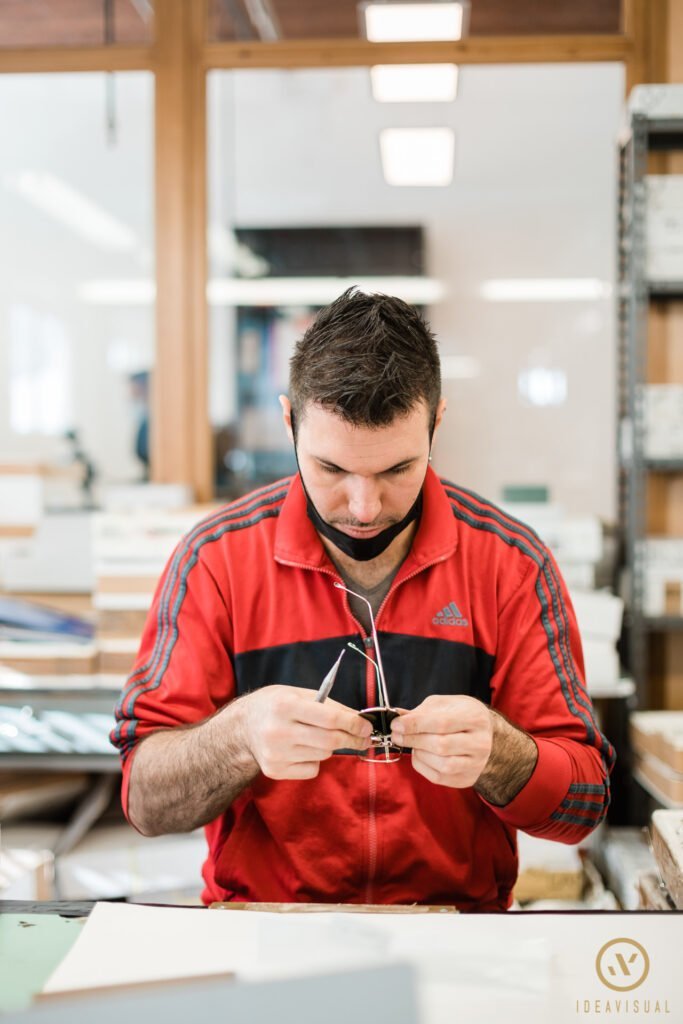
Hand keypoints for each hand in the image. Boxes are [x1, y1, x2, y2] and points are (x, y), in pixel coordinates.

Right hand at [241, 685, 372, 780]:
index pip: (330, 718)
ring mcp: (276, 753)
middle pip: (330, 741)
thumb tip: (360, 719)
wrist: (242, 727)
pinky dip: (315, 760)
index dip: (354, 723)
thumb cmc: (276, 705)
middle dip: (352, 739)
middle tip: (362, 738)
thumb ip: (330, 705)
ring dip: (330, 747)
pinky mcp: (274, 770)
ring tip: (318, 736)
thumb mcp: (299, 694)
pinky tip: (302, 749)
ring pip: (323, 755)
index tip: (367, 727)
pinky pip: (311, 769)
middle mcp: (278, 731)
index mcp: (285, 705)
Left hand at [390, 694, 493, 788]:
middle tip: (396, 734)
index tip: (396, 724)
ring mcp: (475, 764)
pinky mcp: (467, 778)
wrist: (483, 733)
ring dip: (419, 753)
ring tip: (413, 743)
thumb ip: (421, 711)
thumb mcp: (443, 704)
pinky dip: (422, 765)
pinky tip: (420, 754)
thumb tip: (398, 719)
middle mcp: (480, 743)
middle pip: (441, 745)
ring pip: (442, 764)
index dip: (416, 724)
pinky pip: (438, 777)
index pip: (442, 723)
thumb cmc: (460, 714)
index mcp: (475, 718)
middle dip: (413, 740)